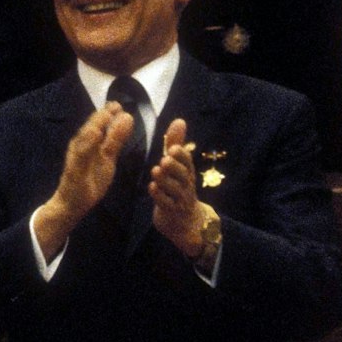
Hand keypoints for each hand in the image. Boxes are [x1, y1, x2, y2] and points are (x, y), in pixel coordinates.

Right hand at [32, 103, 130, 258]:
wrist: (71, 203)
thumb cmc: (89, 181)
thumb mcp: (107, 158)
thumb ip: (114, 140)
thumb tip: (125, 119)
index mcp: (88, 143)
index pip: (98, 125)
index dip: (107, 114)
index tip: (119, 105)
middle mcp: (79, 146)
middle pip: (91, 128)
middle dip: (102, 116)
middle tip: (116, 105)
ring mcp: (75, 157)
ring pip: (85, 138)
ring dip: (95, 125)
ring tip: (107, 114)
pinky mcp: (73, 168)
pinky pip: (80, 154)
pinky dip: (87, 143)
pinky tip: (95, 133)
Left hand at [149, 118, 207, 256]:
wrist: (184, 221)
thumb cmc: (178, 188)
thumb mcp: (178, 166)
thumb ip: (176, 144)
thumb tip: (179, 120)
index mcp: (187, 173)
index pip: (188, 163)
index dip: (182, 156)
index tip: (173, 148)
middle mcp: (186, 185)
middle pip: (183, 176)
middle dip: (175, 167)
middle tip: (164, 160)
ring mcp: (180, 200)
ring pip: (174, 190)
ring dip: (165, 180)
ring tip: (156, 171)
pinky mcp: (171, 212)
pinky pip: (166, 204)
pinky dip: (159, 195)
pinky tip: (152, 187)